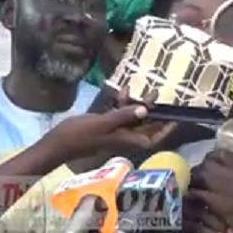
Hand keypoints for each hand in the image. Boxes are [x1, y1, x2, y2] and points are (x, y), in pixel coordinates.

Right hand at [64, 89, 178, 171]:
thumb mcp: (103, 124)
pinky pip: (119, 115)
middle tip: (157, 94)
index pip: (153, 137)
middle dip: (153, 111)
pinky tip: (121, 91)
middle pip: (145, 126)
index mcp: (127, 140)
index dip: (166, 129)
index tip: (176, 117)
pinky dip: (121, 104)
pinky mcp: (104, 126)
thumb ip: (123, 116)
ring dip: (137, 105)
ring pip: (132, 119)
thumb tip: (145, 110)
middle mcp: (124, 137)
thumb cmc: (79, 135)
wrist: (57, 144)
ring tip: (141, 88)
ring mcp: (114, 132)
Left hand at [184, 150, 232, 232]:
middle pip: (208, 163)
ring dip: (193, 181)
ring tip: (191, 187)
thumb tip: (220, 165)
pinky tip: (190, 198)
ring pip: (201, 176)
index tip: (206, 165)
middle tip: (195, 178)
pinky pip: (200, 193)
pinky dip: (193, 195)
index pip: (222, 154)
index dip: (210, 158)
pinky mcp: (219, 201)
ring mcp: (228, 187)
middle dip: (198, 170)